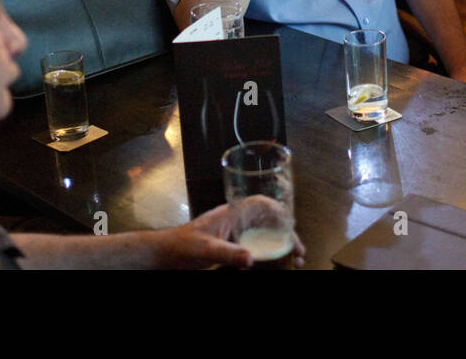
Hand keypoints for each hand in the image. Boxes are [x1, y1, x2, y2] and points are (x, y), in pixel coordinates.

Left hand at [152, 200, 305, 268]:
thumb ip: (227, 254)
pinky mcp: (230, 244)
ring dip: (280, 243)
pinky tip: (275, 262)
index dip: (279, 209)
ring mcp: (233, 233)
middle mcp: (235, 221)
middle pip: (268, 220)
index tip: (293, 224)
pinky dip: (269, 252)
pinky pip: (255, 244)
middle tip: (299, 252)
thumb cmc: (182, 247)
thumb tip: (251, 259)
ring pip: (264, 233)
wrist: (165, 254)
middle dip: (287, 232)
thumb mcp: (205, 250)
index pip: (260, 203)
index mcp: (230, 214)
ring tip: (295, 259)